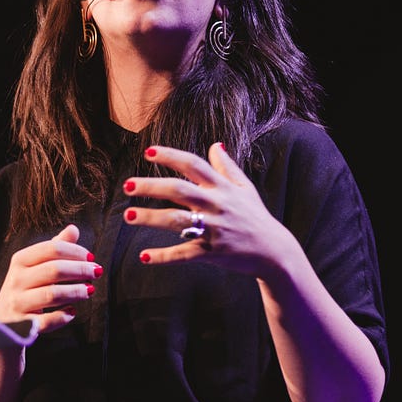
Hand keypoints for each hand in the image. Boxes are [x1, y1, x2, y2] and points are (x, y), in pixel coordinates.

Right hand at [0, 224, 100, 333]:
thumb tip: (73, 229)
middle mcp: (16, 279)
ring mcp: (18, 302)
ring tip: (89, 290)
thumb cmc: (24, 289)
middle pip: (54, 269)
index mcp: (20, 260)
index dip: (75, 251)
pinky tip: (71, 312)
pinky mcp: (21, 325)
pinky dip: (62, 317)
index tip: (91, 257)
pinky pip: (46, 321)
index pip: (51, 248)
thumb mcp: (34, 265)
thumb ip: (54, 247)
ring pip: (52, 294)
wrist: (1, 322)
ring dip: (76, 291)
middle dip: (80, 269)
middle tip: (97, 272)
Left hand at [122, 142, 297, 277]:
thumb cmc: (255, 216)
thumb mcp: (244, 188)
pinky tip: (145, 257)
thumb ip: (226, 167)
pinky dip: (164, 256)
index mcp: (221, 188)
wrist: (274, 252)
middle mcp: (216, 205)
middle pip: (179, 190)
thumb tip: (215, 145)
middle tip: (127, 185)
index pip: (193, 165)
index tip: (148, 151)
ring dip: (151, 218)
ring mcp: (214, 229)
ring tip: (128, 217)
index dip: (171, 156)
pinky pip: (185, 254)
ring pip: (177, 221)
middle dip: (152, 187)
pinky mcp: (212, 253)